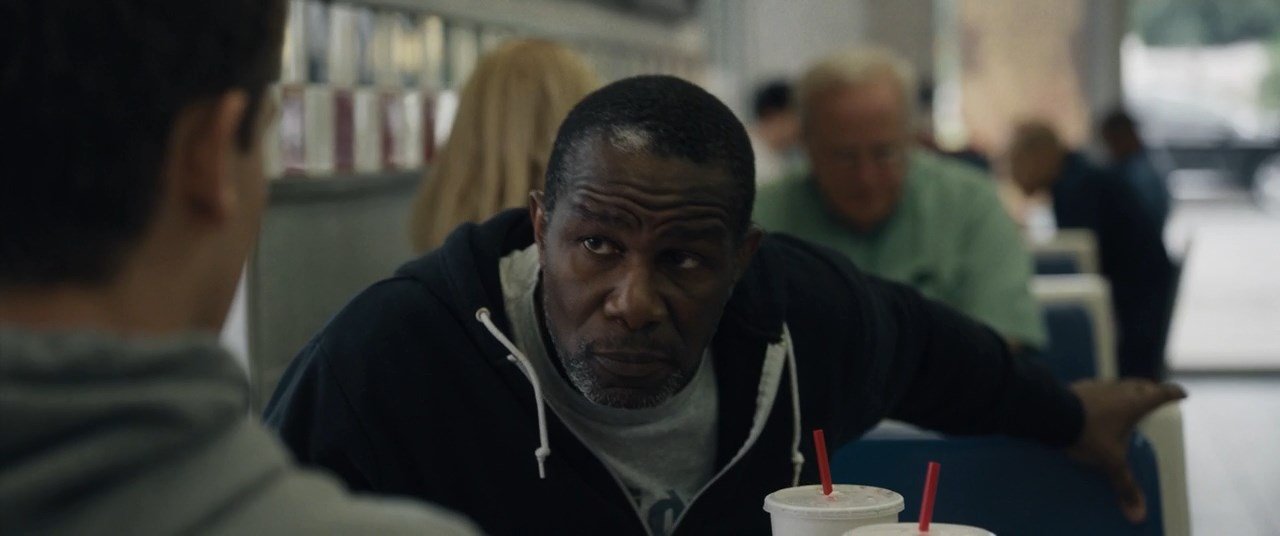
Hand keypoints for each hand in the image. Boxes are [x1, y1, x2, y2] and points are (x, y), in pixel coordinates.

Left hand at [1066, 379, 1185, 522]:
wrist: (1052, 412)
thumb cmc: (1089, 433)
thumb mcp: (1110, 461)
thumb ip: (1124, 484)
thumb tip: (1138, 513)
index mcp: (1134, 404)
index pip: (1161, 394)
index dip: (1173, 393)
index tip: (1182, 393)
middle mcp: (1120, 390)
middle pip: (1141, 385)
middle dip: (1151, 390)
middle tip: (1155, 396)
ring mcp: (1099, 385)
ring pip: (1120, 384)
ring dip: (1128, 390)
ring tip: (1129, 401)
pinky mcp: (1081, 386)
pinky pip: (1100, 388)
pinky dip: (1107, 394)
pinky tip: (1100, 404)